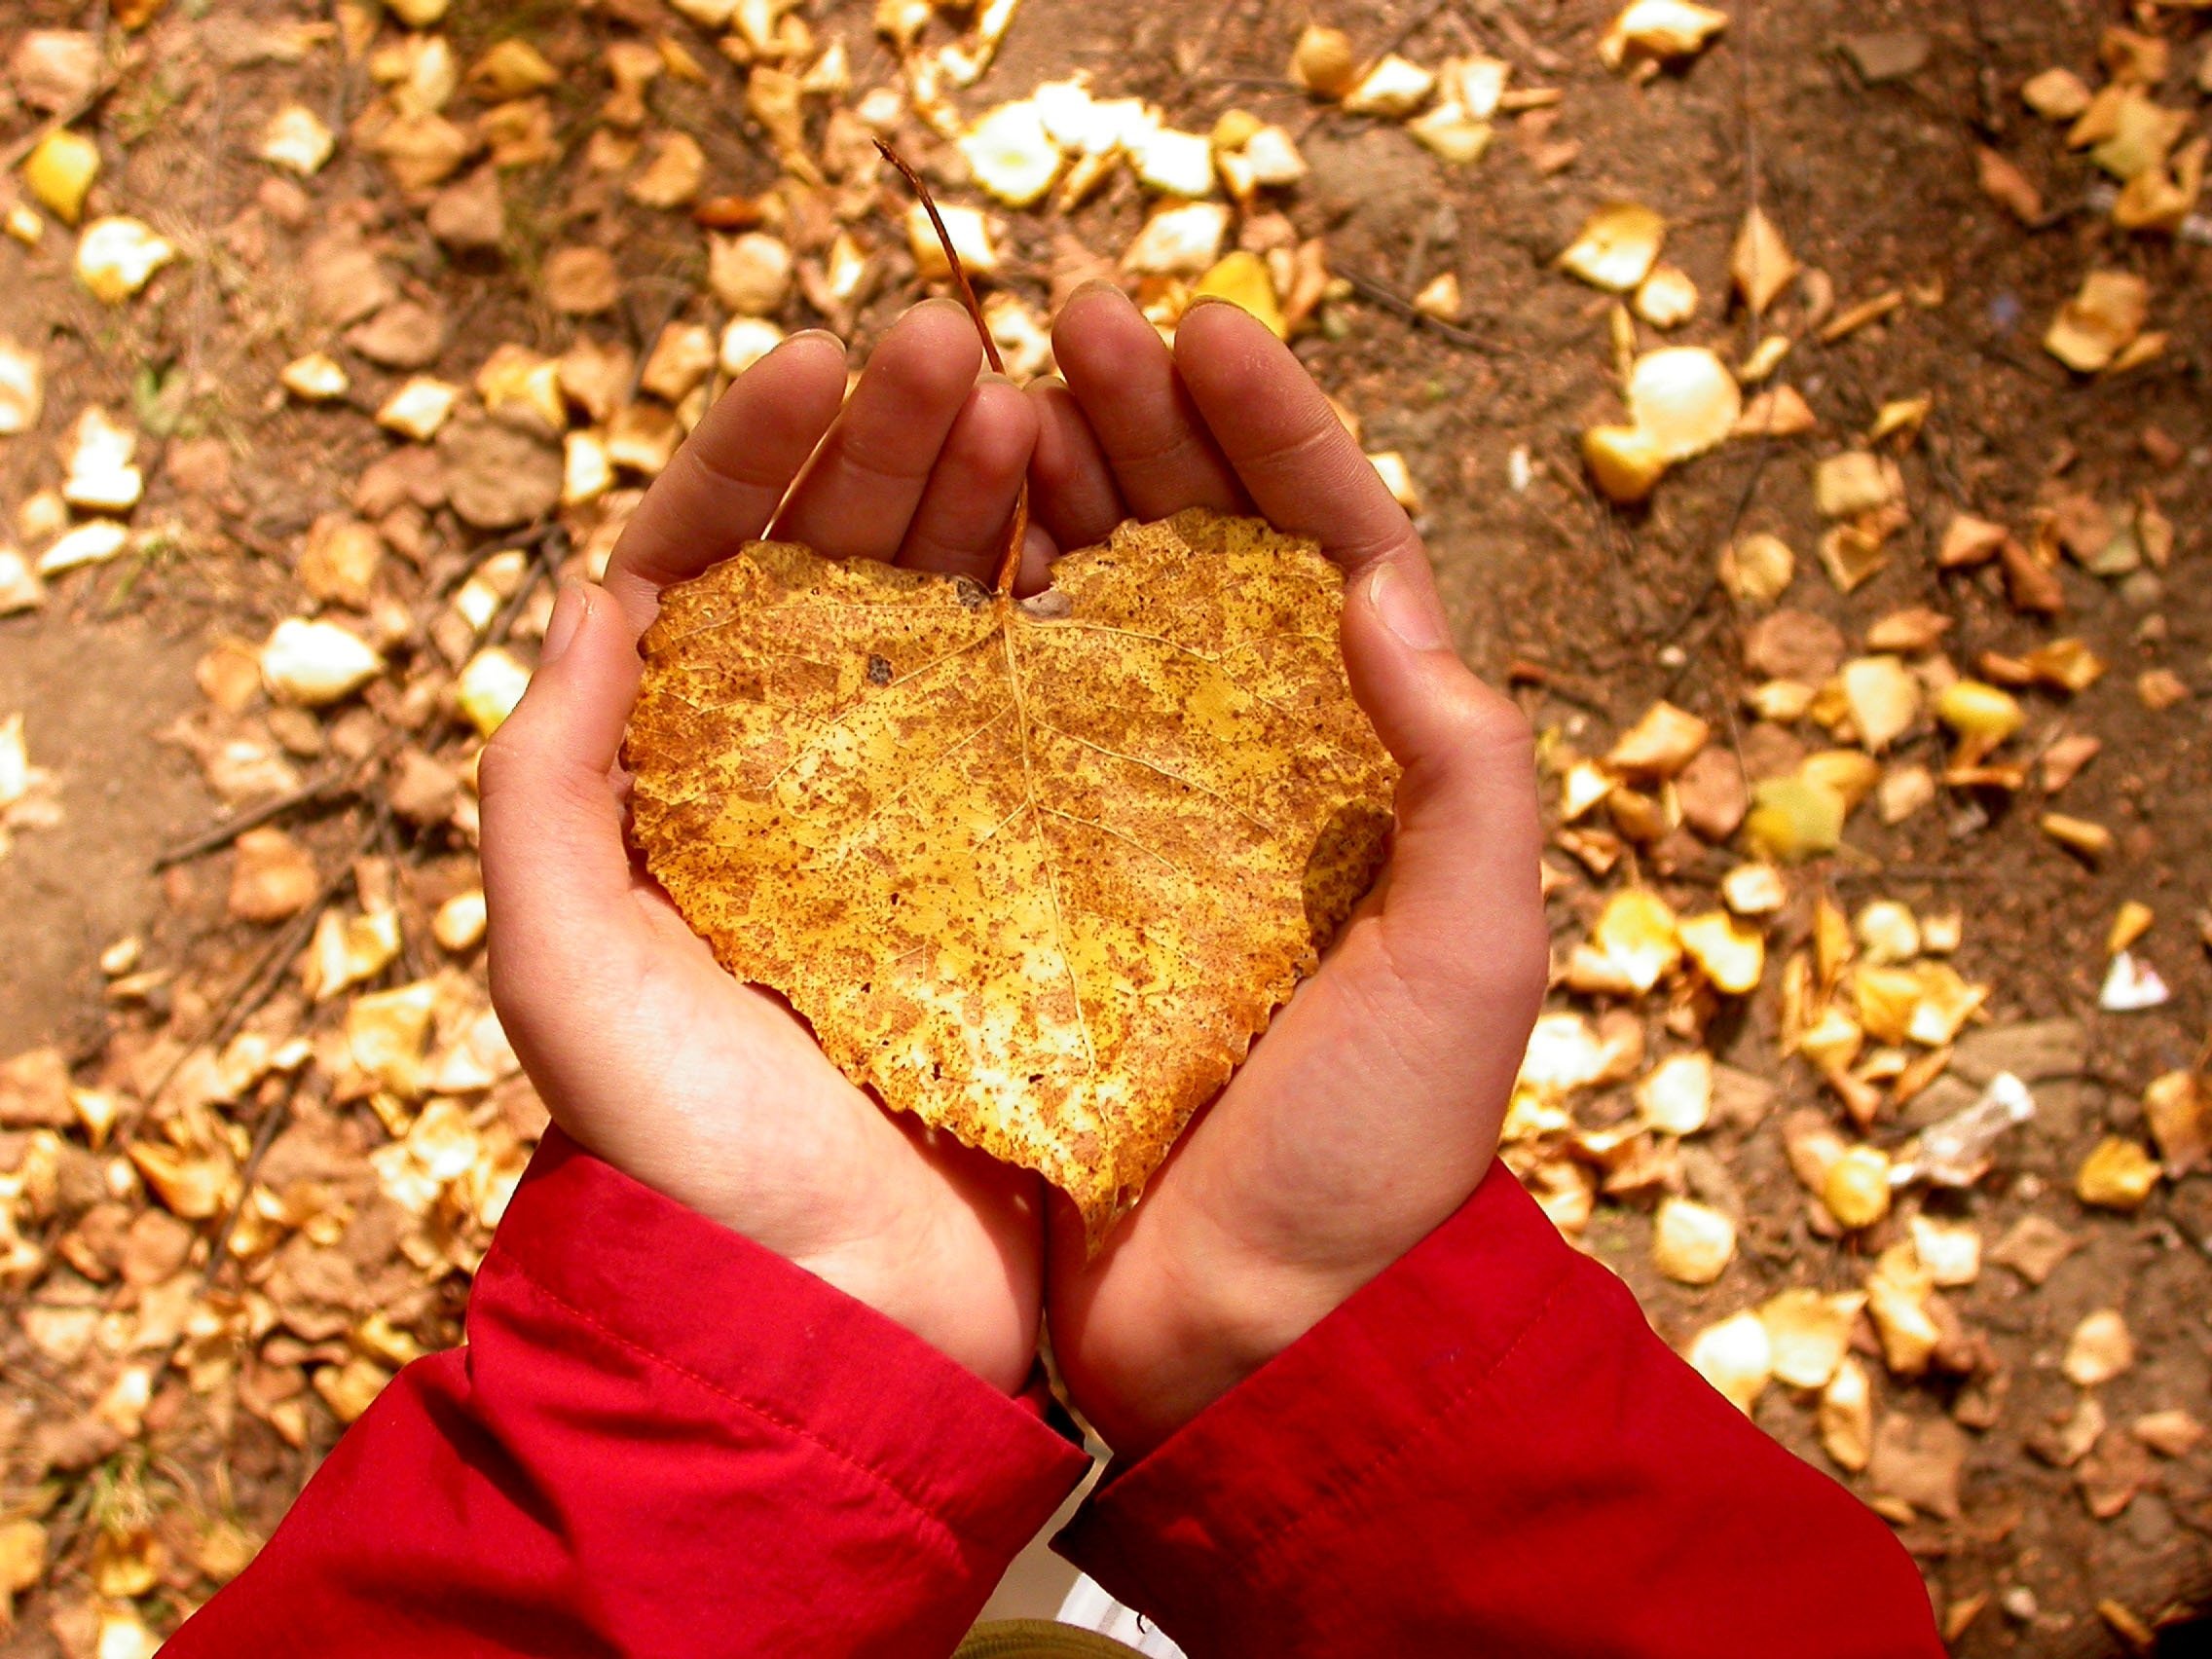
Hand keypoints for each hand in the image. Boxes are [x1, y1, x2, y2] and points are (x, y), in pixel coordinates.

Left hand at [478, 302, 1049, 1392]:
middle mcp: (807, 784)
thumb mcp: (565, 962)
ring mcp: (929, 824)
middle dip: (889, 444)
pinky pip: (1044, 720)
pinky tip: (1088, 539)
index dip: (756, 452)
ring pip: (951, 619)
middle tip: (952, 344)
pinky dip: (1060, 620)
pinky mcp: (1032, 877)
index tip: (817, 357)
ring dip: (980, 502)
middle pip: (842, 567)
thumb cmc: (685, 1152)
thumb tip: (597, 595)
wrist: (840, 1317)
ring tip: (1027, 403)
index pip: (713, 568)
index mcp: (687, 781)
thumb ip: (549, 779)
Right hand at [1030, 288, 1548, 1454]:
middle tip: (1071, 318)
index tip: (1205, 325)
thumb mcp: (1471, 957)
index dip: (1275, 430)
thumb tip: (1375, 583)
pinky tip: (933, 551)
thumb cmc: (1374, 1155)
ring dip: (1051, 494)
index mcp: (1363, 772)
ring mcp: (1130, 824)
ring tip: (993, 390)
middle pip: (1198, 555)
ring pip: (1091, 614)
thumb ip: (1463, 770)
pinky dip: (972, 626)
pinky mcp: (1029, 886)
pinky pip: (998, 724)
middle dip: (1144, 426)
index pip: (1328, 553)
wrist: (1242, 1334)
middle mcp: (1245, 775)